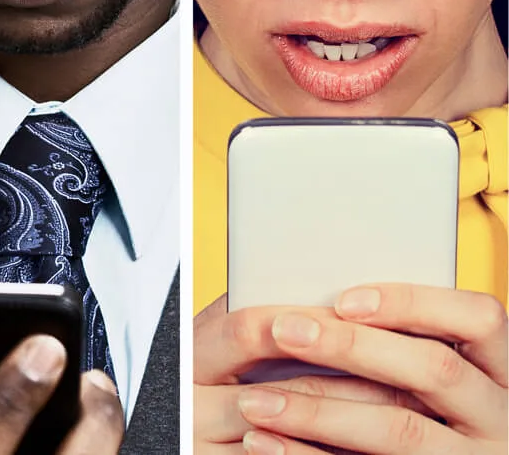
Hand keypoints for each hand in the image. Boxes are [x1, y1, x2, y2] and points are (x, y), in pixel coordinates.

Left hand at [195, 285, 507, 453]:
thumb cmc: (418, 405)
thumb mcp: (430, 371)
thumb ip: (400, 339)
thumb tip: (317, 298)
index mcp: (500, 371)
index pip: (479, 319)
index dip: (414, 303)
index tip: (343, 299)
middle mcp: (498, 418)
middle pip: (435, 371)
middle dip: (353, 347)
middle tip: (282, 330)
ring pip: (399, 431)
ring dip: (318, 412)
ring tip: (254, 400)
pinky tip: (262, 442)